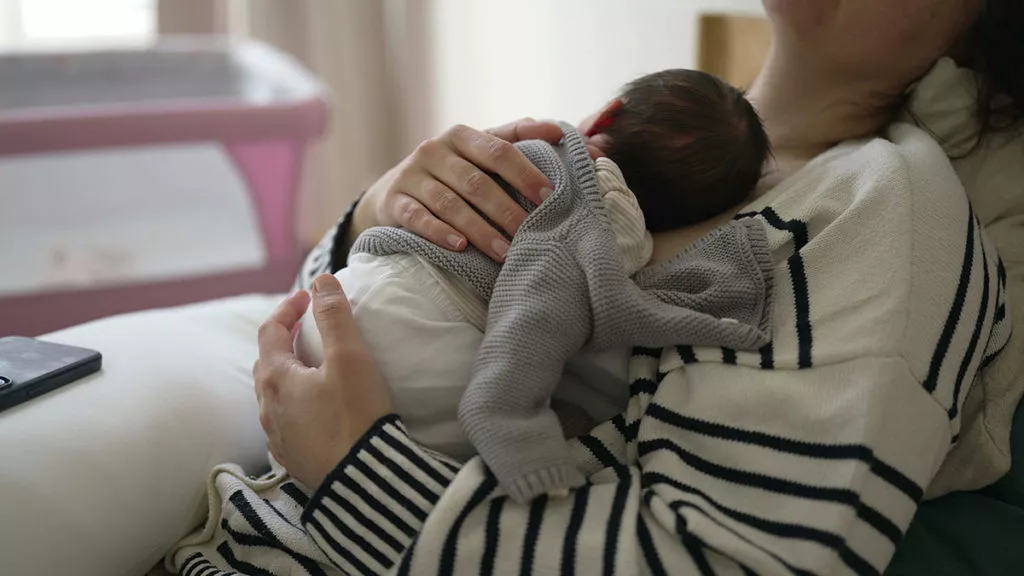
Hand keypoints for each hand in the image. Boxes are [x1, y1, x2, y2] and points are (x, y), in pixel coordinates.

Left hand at [253, 274, 393, 488]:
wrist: (364, 481)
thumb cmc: (356, 414)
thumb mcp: (349, 357)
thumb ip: (334, 315)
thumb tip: (322, 280)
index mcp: (276, 378)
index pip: (270, 331)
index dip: (288, 307)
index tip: (310, 296)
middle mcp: (268, 408)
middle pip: (267, 363)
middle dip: (285, 340)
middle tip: (309, 328)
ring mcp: (277, 436)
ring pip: (275, 395)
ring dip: (290, 374)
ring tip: (314, 368)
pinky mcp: (292, 458)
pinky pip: (287, 422)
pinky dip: (297, 404)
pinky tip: (316, 408)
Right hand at [351, 118, 562, 260]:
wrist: (393, 191)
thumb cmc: (451, 172)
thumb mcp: (478, 151)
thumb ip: (516, 137)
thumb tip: (558, 132)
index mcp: (461, 135)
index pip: (499, 151)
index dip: (526, 174)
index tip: (550, 197)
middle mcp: (434, 151)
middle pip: (476, 182)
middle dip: (506, 210)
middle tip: (531, 233)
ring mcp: (412, 176)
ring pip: (450, 204)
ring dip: (480, 230)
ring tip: (505, 252)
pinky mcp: (395, 202)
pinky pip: (418, 218)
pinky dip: (440, 233)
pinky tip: (461, 247)